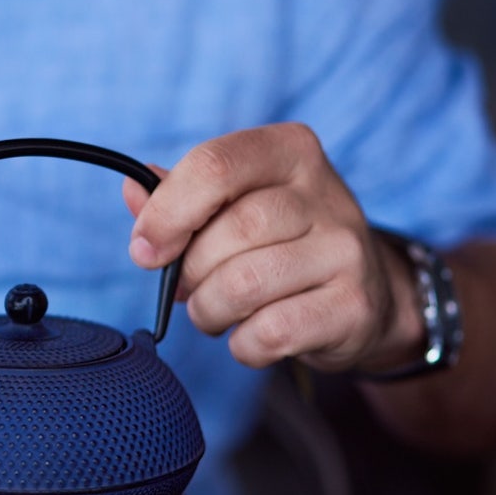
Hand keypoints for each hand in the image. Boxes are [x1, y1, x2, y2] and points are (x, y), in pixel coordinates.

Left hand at [121, 123, 417, 371]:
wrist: (362, 296)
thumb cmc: (276, 241)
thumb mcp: (232, 203)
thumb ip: (177, 195)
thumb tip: (132, 191)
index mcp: (288, 149)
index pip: (213, 165)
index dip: (166, 212)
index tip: (145, 249)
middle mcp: (325, 192)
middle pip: (228, 231)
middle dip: (189, 271)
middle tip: (188, 287)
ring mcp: (347, 250)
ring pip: (244, 285)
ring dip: (209, 311)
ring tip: (216, 310)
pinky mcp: (355, 306)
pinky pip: (270, 332)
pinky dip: (242, 344)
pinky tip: (251, 335)